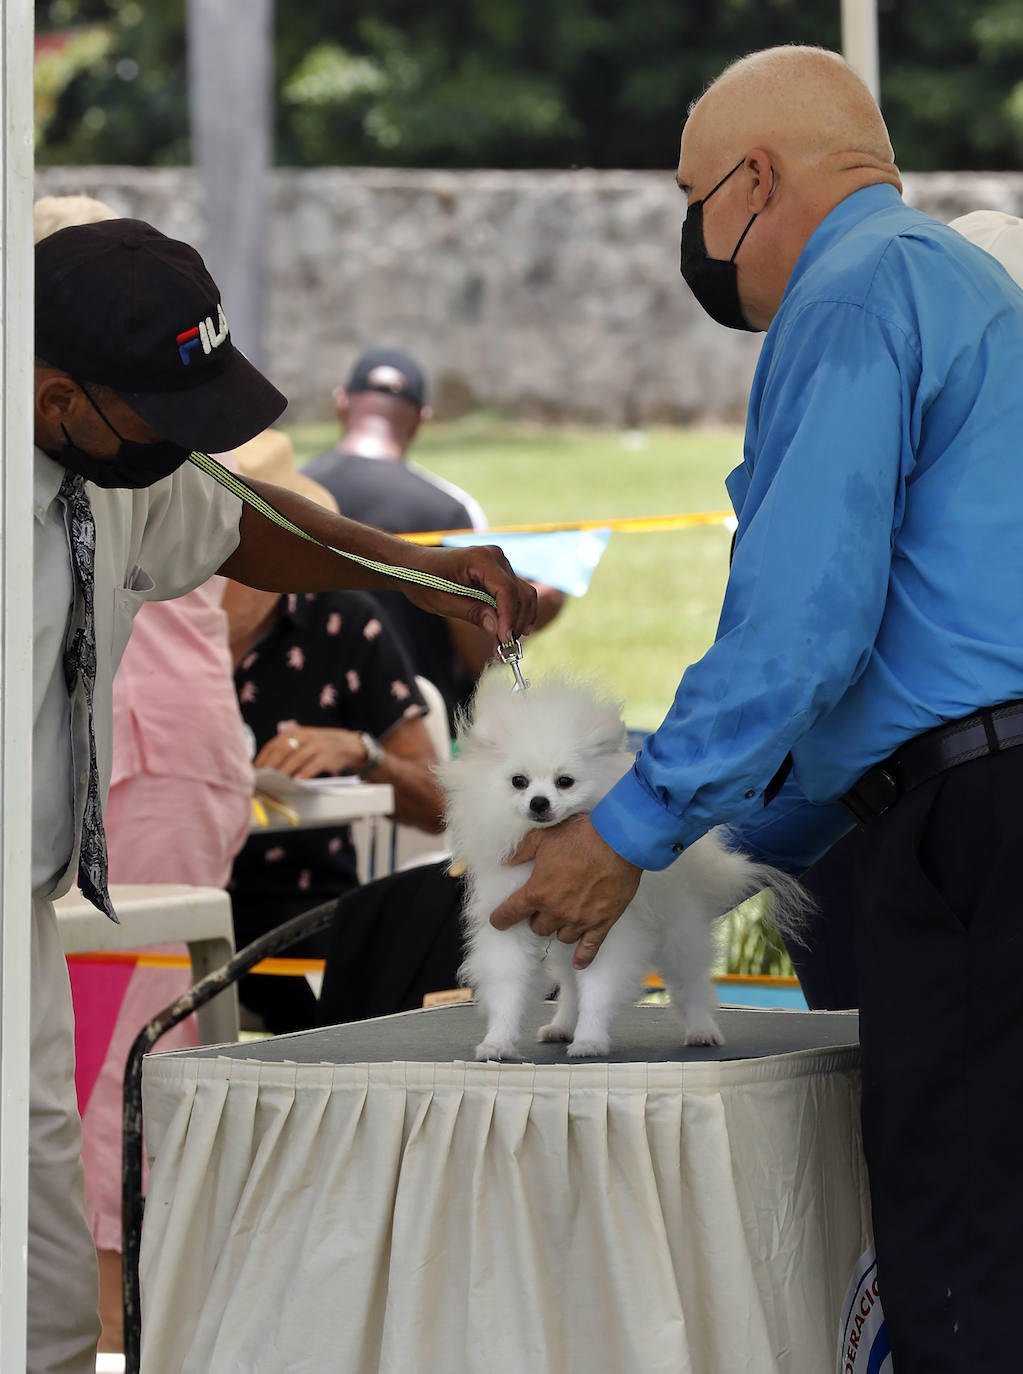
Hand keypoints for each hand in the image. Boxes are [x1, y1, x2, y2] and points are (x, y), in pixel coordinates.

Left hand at [254, 725, 366, 779]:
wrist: (348, 745)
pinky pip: (313, 765)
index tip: (254, 771)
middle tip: (261, 779)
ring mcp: (317, 745)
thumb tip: (266, 770)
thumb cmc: (320, 748)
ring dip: (284, 771)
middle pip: (283, 750)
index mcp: (295, 732)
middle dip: (270, 765)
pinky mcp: (328, 755)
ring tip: (275, 782)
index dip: (262, 758)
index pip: (274, 745)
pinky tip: (296, 781)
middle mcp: (305, 736)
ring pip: (296, 758)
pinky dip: (304, 773)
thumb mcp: (303, 742)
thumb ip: (287, 751)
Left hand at [404, 544, 535, 645]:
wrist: (414, 566)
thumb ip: (472, 613)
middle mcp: (495, 558)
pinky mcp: (499, 574)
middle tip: (505, 650)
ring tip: (505, 646)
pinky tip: (508, 633)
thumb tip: (498, 629)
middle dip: (515, 623)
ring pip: (522, 595)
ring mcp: (499, 564)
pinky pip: (515, 595)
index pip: (506, 590)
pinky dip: (514, 614)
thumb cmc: (422, 579)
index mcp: (479, 559)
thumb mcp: (443, 601)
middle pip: (519, 593)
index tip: (505, 639)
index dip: (509, 617)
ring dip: (518, 620)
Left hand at [490, 814, 641, 969]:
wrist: (618, 840)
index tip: (498, 921)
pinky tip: (578, 962)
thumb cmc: (580, 836)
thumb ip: (521, 852)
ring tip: (563, 917)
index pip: (511, 913)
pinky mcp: (602, 923)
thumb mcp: (543, 837)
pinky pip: (590, 947)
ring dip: (559, 928)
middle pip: (538, 928)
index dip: (501, 918)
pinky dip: (583, 956)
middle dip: (538, 918)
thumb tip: (506, 862)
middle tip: (544, 905)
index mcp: (538, 891)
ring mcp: (580, 920)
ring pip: (561, 937)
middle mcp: (556, 911)